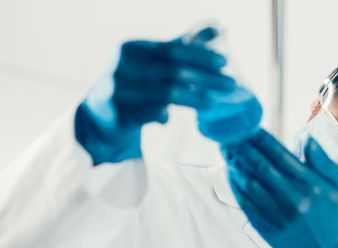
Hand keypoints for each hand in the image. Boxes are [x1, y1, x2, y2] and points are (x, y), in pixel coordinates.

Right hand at [75, 27, 234, 164]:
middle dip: (206, 78)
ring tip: (213, 102)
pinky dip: (163, 115)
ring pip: (166, 94)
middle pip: (174, 71)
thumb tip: (215, 31)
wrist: (99, 113)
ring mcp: (119, 90)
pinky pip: (151, 114)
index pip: (172, 49)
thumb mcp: (152, 60)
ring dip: (194, 98)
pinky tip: (169, 118)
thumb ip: (181, 46)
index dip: (200, 56)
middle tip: (230, 84)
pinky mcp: (119, 113)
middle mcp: (123, 66)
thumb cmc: (133, 82)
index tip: (224, 62)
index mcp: (131, 48)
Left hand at [223, 130, 337, 247]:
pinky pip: (246, 202)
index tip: (248, 126)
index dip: (260, 139)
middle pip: (260, 166)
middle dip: (243, 147)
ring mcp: (277, 214)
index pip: (279, 154)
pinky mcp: (266, 227)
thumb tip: (305, 139)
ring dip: (235, 164)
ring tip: (226, 149)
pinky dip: (236, 185)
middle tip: (229, 133)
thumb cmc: (334, 215)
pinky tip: (231, 173)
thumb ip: (322, 160)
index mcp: (310, 184)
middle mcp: (292, 198)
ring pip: (249, 184)